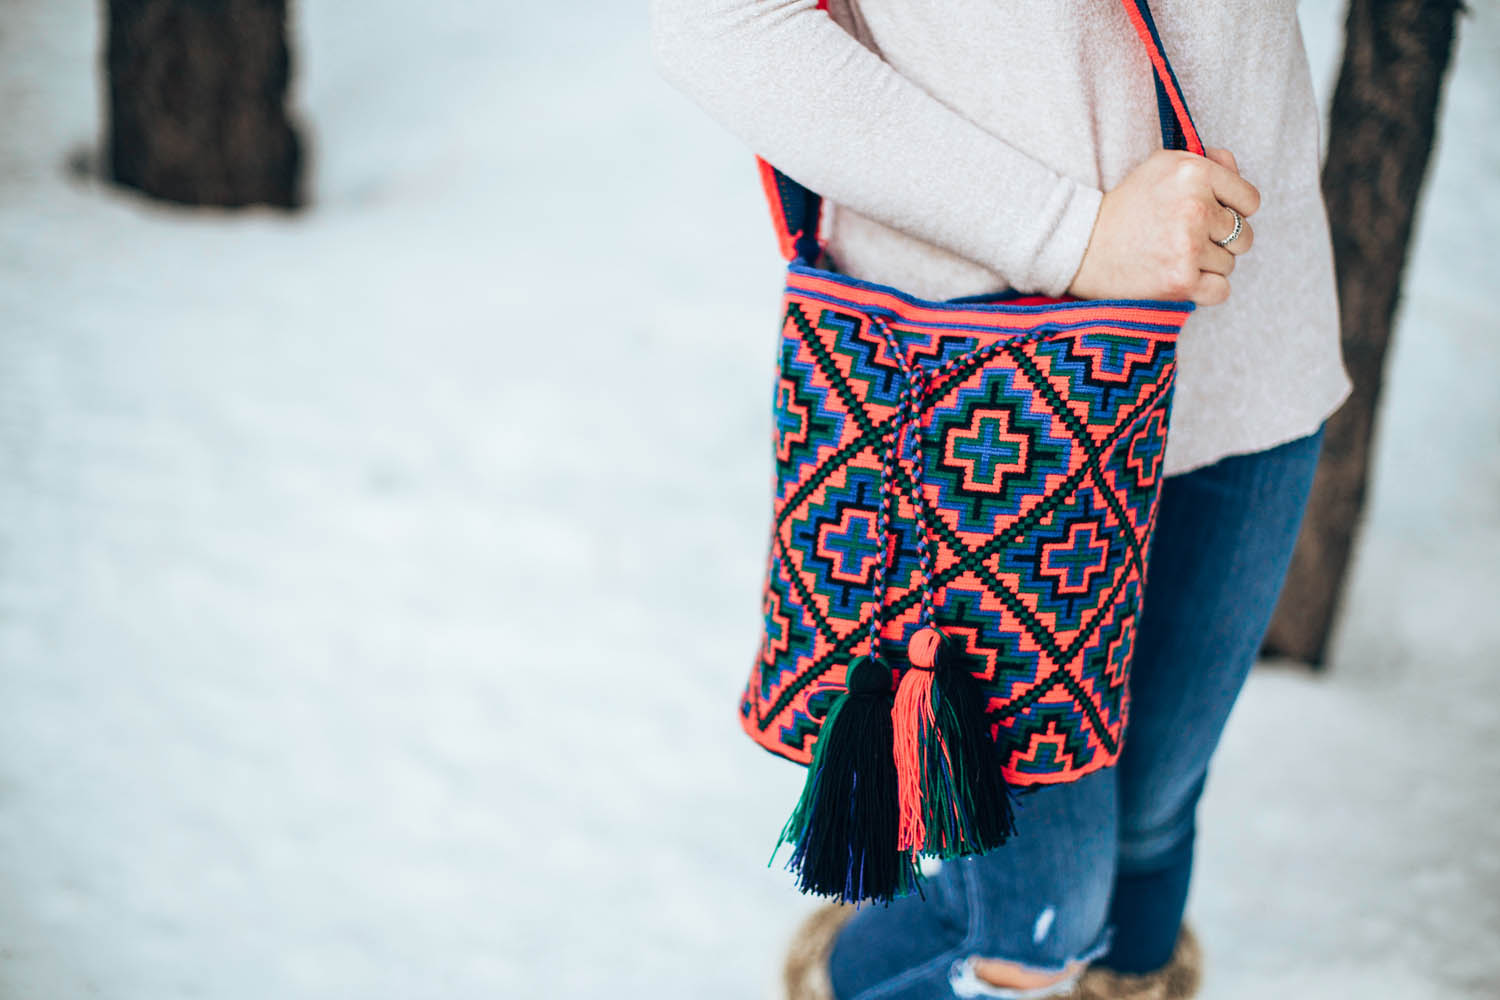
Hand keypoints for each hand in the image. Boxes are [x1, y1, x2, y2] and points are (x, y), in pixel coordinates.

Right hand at [1067, 147, 1258, 305]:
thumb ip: (1206, 162)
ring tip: (1173, 257)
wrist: (1080, 245)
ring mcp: (1189, 247)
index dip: (1232, 211)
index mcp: (1194, 172)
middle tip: (1186, 241)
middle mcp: (1196, 207)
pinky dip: (1204, 290)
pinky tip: (1180, 278)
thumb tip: (1235, 169)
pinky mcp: (1180, 281)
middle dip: (1220, 241)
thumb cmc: (1123, 207)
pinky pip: (1221, 290)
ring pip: (1229, 264)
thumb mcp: (1160, 166)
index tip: (1208, 218)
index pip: (1250, 200)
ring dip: (1207, 266)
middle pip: (1244, 236)